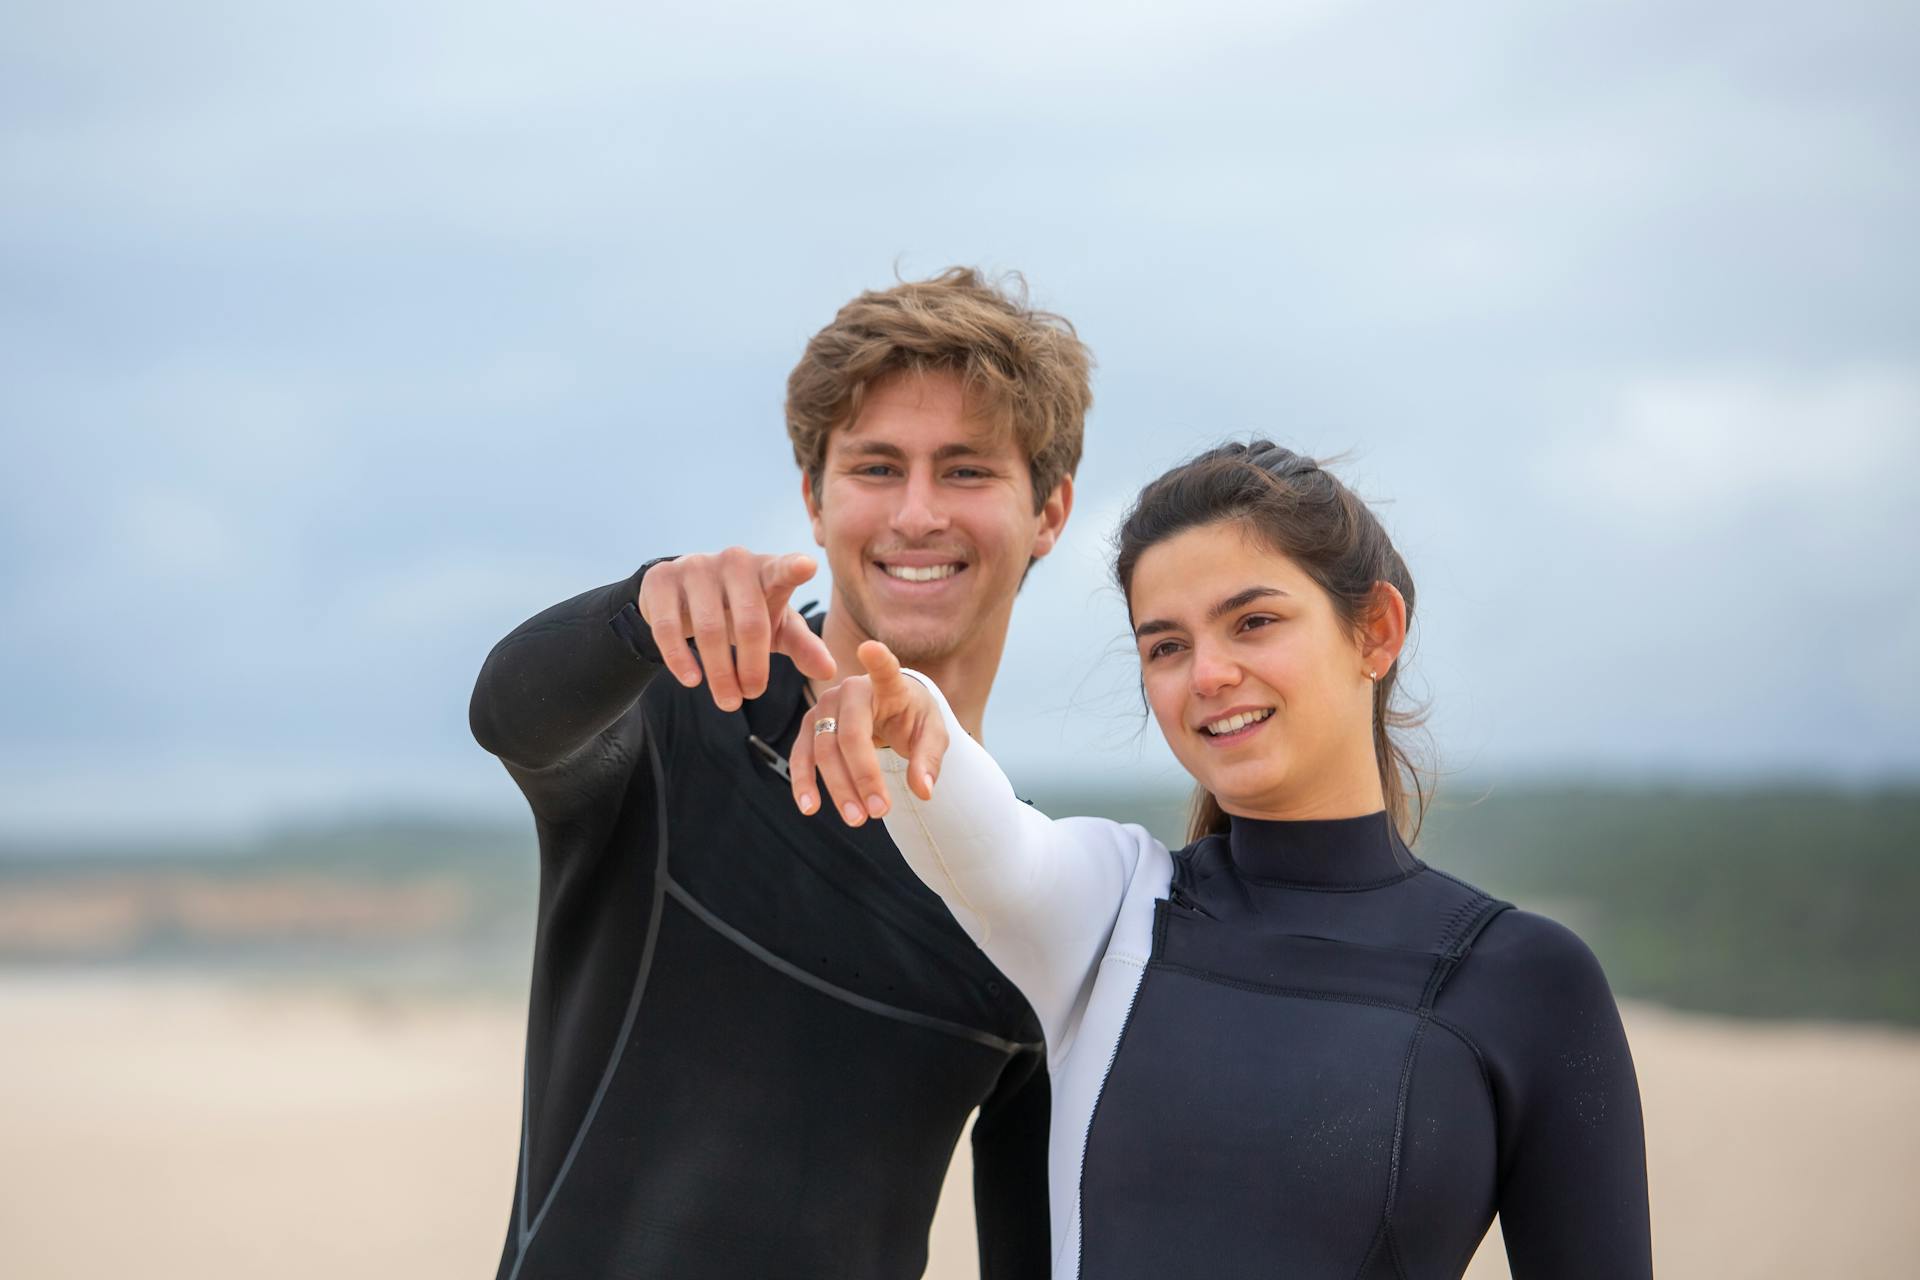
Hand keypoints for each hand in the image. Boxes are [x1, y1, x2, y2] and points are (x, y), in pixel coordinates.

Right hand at [638, 549, 836, 710]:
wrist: (685, 593)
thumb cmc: (745, 611)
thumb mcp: (777, 627)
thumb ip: (804, 647)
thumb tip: (830, 671)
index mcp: (768, 570)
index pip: (784, 569)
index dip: (794, 567)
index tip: (807, 566)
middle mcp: (734, 562)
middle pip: (748, 622)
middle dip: (753, 666)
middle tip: (752, 695)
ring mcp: (696, 567)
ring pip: (708, 629)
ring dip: (719, 672)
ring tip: (729, 701)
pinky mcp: (662, 580)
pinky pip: (668, 627)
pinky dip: (680, 658)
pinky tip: (691, 680)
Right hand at [789, 641, 948, 825]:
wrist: (890, 711)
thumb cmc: (913, 718)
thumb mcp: (933, 735)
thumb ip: (929, 760)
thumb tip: (923, 791)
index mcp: (887, 684)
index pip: (884, 669)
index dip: (878, 660)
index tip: (870, 647)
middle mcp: (850, 690)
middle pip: (849, 735)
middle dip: (863, 776)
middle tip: (879, 812)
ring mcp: (825, 707)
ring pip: (823, 749)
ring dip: (838, 787)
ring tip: (857, 819)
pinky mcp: (811, 726)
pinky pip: (802, 756)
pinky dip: (804, 782)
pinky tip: (810, 807)